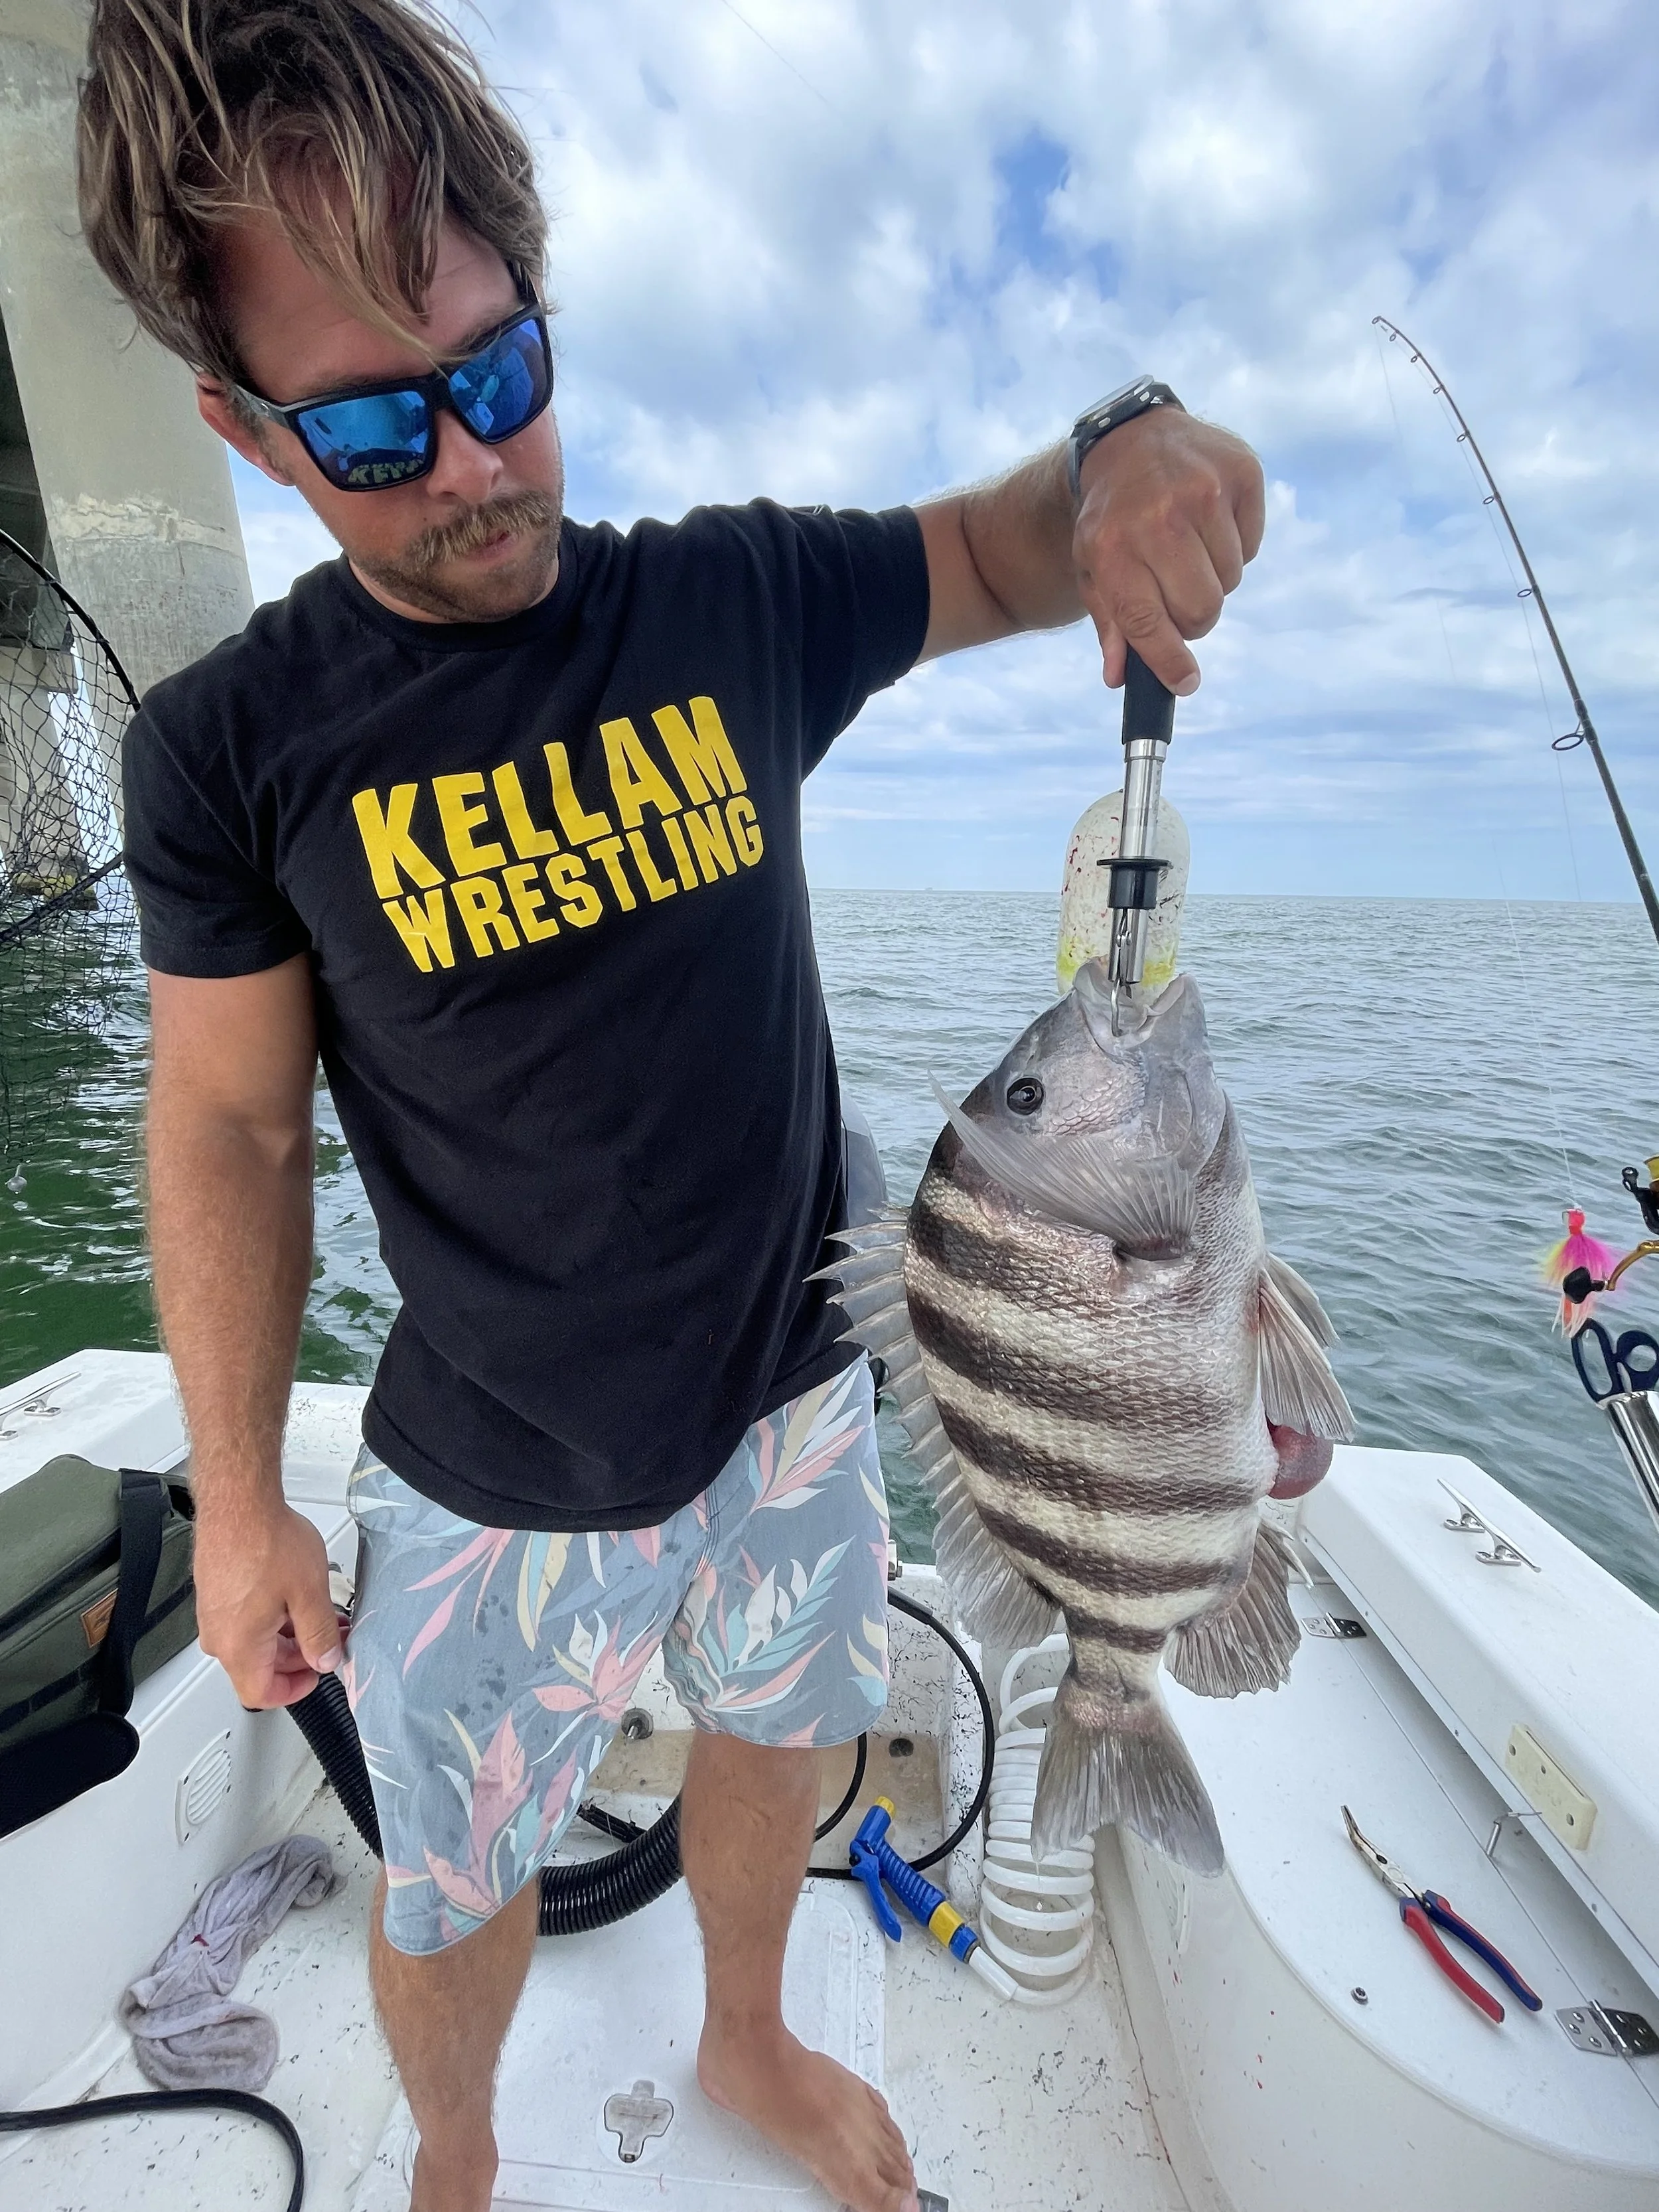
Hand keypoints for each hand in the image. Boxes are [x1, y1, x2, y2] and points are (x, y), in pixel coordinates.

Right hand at [193, 1496, 343, 1708]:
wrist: (238, 1501)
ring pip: (253, 1643)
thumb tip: (325, 1660)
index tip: (317, 1675)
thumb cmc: (265, 1539)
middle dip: (298, 1659)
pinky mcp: (215, 1593)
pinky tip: (294, 1597)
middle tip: (327, 1640)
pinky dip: (271, 1617)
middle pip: (258, 1669)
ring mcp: (213, 1613)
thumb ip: (319, 1634)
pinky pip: (243, 1620)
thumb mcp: (309, 1592)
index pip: (261, 1694)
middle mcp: (219, 1635)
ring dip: (287, 1636)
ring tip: (318, 1615)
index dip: (294, 1691)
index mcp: (239, 1646)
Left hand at [1073, 408, 1264, 695]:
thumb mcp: (1093, 568)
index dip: (1169, 660)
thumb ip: (1111, 623)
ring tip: (1188, 549)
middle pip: (1201, 609)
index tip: (1185, 683)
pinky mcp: (1241, 473)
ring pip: (1230, 581)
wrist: (1129, 437)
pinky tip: (1207, 522)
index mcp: (1113, 545)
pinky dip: (1233, 546)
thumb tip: (1119, 678)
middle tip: (1178, 599)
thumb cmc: (1111, 517)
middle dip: (1193, 619)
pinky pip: (1251, 547)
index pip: (1149, 620)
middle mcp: (1160, 516)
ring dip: (1212, 579)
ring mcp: (1205, 489)